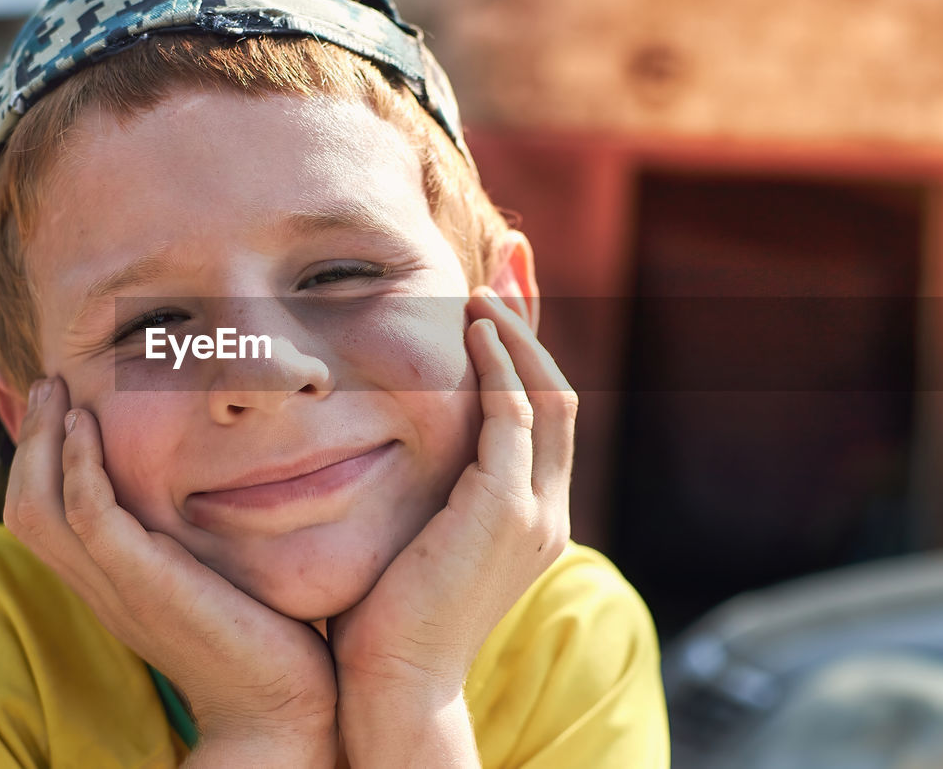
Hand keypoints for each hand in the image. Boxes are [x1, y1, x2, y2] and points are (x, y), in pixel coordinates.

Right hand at [4, 376, 337, 765]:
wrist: (280, 707)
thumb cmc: (261, 637)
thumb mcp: (212, 573)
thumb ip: (191, 536)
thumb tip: (209, 489)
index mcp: (110, 583)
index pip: (44, 516)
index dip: (37, 458)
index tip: (52, 404)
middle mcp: (101, 586)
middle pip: (26, 505)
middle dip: (28, 438)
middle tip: (44, 383)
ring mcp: (117, 588)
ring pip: (40, 508)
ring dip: (41, 442)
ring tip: (57, 392)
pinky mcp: (144, 585)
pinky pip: (90, 517)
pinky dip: (79, 467)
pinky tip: (88, 427)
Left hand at [329, 286, 574, 763]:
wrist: (395, 685)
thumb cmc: (386, 615)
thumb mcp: (415, 537)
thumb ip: (422, 489)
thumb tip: (382, 441)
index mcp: (528, 513)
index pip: (541, 410)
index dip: (526, 344)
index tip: (500, 289)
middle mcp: (545, 509)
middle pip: (559, 388)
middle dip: (534, 319)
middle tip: (509, 258)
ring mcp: (532, 512)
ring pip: (549, 395)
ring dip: (517, 333)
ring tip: (483, 287)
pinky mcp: (504, 513)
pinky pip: (516, 419)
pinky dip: (501, 369)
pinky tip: (473, 331)